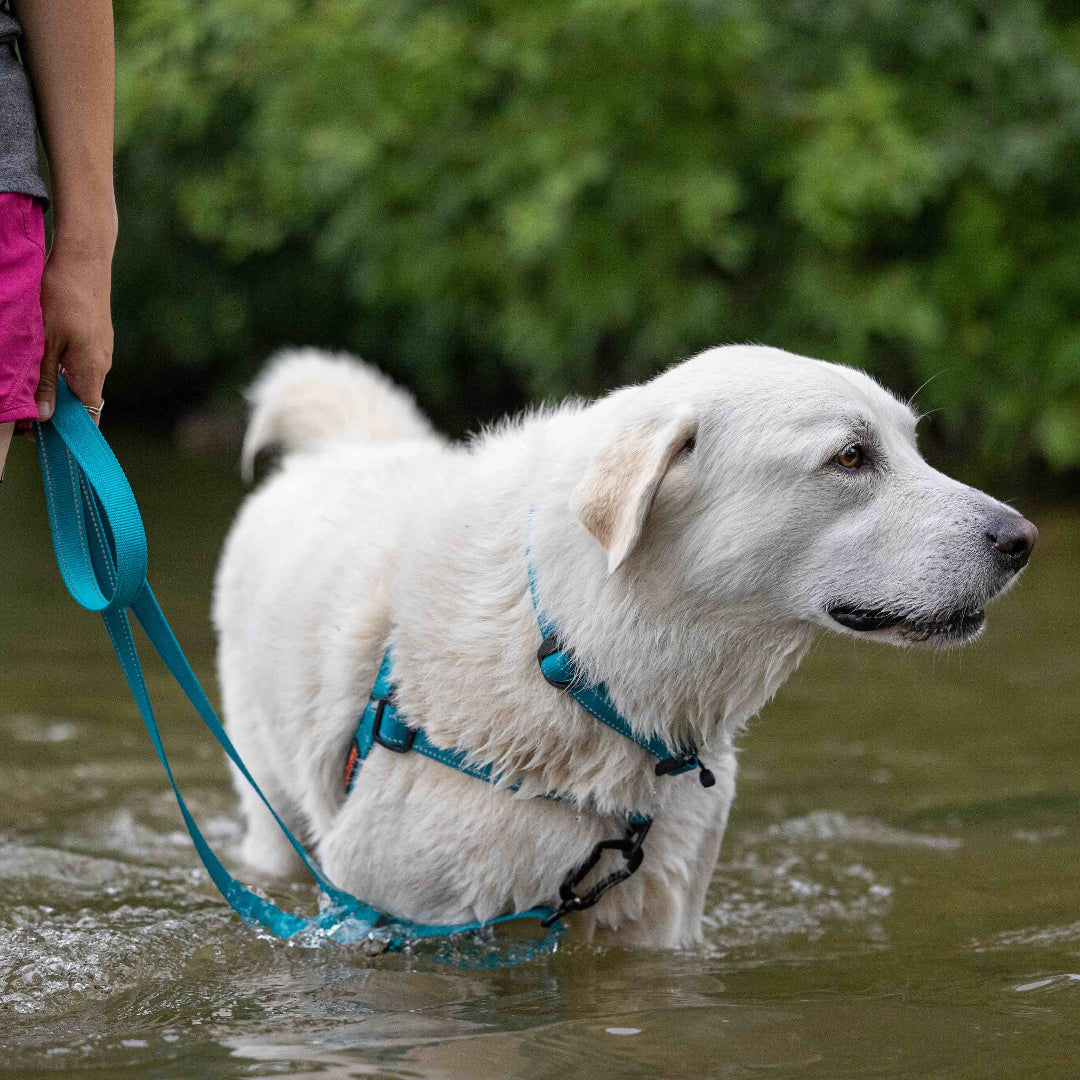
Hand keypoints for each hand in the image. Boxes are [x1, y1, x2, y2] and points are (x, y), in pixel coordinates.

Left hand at [34, 238, 113, 424]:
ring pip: (79, 380)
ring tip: (31, 384)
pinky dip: (63, 370)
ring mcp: (101, 351)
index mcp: (92, 372)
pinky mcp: (96, 338)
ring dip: (57, 387)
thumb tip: (43, 416)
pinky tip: (44, 359)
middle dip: (57, 410)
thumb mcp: (45, 342)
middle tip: (26, 410)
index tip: (45, 437)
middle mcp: (102, 365)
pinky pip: (81, 364)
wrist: (85, 260)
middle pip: (82, 401)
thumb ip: (44, 381)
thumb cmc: (63, 298)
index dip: (71, 432)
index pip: (89, 417)